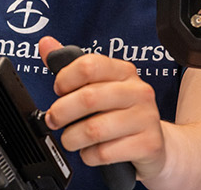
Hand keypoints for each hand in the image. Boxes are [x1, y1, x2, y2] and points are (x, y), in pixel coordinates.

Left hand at [37, 36, 166, 177]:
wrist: (154, 144)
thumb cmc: (120, 113)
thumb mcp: (99, 87)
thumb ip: (71, 66)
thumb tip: (46, 44)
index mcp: (124, 71)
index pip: (88, 66)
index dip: (65, 79)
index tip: (59, 91)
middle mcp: (138, 91)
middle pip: (88, 98)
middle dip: (61, 113)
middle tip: (54, 120)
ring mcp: (146, 118)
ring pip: (93, 129)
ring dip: (72, 138)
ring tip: (71, 139)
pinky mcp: (148, 144)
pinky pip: (104, 153)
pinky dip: (89, 156)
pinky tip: (91, 152)